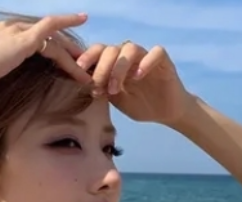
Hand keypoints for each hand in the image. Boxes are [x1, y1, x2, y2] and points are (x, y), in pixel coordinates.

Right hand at [0, 14, 92, 103]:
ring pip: (52, 40)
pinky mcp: (24, 40)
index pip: (29, 39)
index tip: (55, 57)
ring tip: (86, 70)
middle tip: (79, 63)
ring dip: (71, 55)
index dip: (44, 48)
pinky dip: (69, 28)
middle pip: (45, 38)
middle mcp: (10, 29)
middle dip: (64, 51)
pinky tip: (83, 34)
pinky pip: (52, 32)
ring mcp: (18, 32)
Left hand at [77, 42, 193, 125]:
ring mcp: (145, 56)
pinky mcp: (163, 61)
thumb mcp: (116, 99)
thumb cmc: (139, 104)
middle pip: (111, 49)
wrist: (164, 112)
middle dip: (101, 68)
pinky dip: (146, 62)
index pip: (98, 51)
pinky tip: (137, 77)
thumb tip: (84, 84)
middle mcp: (128, 56)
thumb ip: (103, 89)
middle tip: (97, 86)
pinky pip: (156, 52)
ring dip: (118, 68)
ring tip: (115, 88)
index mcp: (115, 62)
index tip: (78, 71)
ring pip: (130, 48)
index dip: (87, 57)